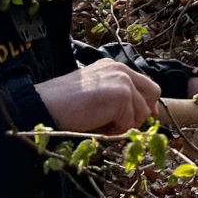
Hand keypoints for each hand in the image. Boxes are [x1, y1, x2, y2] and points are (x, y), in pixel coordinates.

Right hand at [35, 58, 161, 134]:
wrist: (44, 106)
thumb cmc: (65, 104)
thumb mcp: (96, 93)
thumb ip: (118, 96)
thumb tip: (145, 113)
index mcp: (114, 67)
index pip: (145, 83)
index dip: (148, 102)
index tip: (145, 117)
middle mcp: (121, 69)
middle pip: (153, 93)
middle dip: (143, 112)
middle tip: (123, 125)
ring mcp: (123, 81)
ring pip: (142, 112)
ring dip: (125, 124)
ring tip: (102, 124)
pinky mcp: (121, 96)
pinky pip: (130, 122)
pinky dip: (116, 130)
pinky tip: (98, 126)